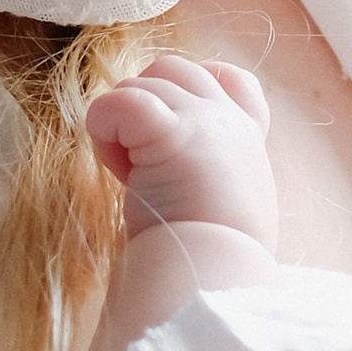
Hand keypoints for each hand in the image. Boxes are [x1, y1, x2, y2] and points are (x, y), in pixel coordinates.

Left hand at [86, 54, 276, 251]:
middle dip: (144, 104)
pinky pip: (120, 101)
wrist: (213, 280)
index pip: (231, 79)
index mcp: (246, 140)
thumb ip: (210, 175)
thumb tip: (172, 175)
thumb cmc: (215, 260)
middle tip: (139, 163)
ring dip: (121, 124)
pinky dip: (105, 126)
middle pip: (173, 69)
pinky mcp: (169, 130)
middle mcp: (229, 120)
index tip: (169, 136)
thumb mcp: (230, 207)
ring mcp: (203, 119)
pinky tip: (117, 169)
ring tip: (129, 176)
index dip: (190, 90)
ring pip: (140, 84)